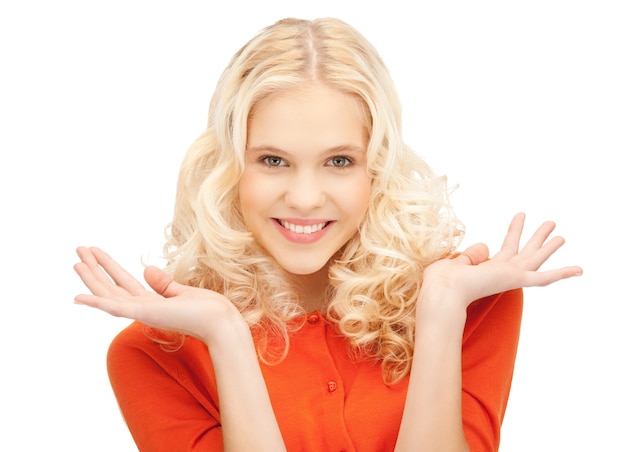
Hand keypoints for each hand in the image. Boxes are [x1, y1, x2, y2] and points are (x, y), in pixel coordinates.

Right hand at [73, 247, 245, 343]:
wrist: (220, 321)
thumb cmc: (207, 310)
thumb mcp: (181, 291)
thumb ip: (163, 283)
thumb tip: (146, 270)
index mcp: (152, 302)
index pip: (123, 283)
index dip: (109, 268)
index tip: (95, 254)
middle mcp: (143, 308)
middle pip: (112, 287)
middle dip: (95, 269)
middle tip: (79, 250)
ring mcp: (142, 312)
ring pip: (108, 295)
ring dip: (92, 279)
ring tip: (76, 261)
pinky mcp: (145, 313)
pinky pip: (115, 308)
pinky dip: (96, 302)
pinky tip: (79, 296)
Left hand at [421, 212, 582, 306]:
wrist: (443, 293)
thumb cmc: (441, 282)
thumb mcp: (455, 262)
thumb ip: (470, 255)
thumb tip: (485, 247)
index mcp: (486, 269)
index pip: (505, 249)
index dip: (514, 231)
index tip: (520, 217)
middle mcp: (501, 274)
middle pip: (525, 251)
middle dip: (537, 236)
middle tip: (551, 223)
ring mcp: (510, 277)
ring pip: (535, 259)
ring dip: (547, 245)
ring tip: (560, 233)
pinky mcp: (515, 280)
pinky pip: (543, 278)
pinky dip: (562, 273)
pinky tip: (579, 269)